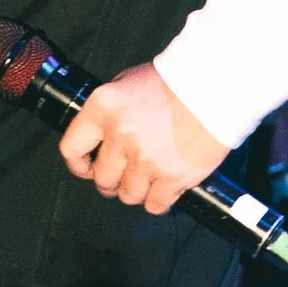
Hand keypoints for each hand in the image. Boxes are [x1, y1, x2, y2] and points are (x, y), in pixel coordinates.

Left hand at [57, 62, 226, 215]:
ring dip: (138, 190)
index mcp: (103, 109)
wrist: (215, 87)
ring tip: (151, 177)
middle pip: (103, 179)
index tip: (88, 168)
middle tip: (127, 173)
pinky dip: (160, 200)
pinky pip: (155, 205)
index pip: (72, 149)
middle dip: (113, 180)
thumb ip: (110, 112)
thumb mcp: (129, 82)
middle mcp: (120, 135)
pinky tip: (167, 187)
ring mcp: (145, 159)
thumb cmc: (177, 81)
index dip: (79, 165)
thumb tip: (101, 137)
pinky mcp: (171, 177)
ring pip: (128, 195)